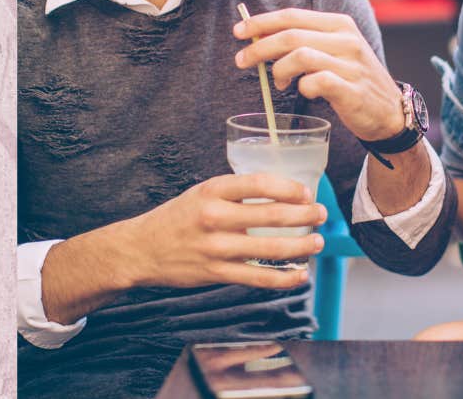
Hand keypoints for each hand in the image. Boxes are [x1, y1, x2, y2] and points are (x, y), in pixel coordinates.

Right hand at [117, 173, 326, 289]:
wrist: (142, 248)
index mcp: (212, 190)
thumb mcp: (201, 193)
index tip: (306, 192)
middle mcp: (215, 216)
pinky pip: (258, 277)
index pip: (259, 184)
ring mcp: (216, 247)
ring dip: (301, 247)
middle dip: (305, 215)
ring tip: (317, 243)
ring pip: (270, 249)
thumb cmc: (177, 218)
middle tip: (321, 215)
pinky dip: (283, 278)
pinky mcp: (216, 273)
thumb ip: (234, 193)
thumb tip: (278, 193)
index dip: (289, 188)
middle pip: (271, 215)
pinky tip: (299, 275)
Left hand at [233, 8, 403, 140]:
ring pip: (300, 56)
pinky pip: (316, 82)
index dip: (262, 22)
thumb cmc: (353, 79)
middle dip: (259, 47)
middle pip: (291, 36)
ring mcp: (351, 65)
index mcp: (340, 24)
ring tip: (277, 83)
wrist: (389, 111)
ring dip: (279, 70)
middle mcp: (347, 40)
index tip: (239, 31)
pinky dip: (302, 87)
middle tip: (242, 60)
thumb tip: (262, 39)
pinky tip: (303, 92)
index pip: (293, 15)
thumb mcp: (335, 50)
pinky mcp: (352, 90)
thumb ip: (305, 41)